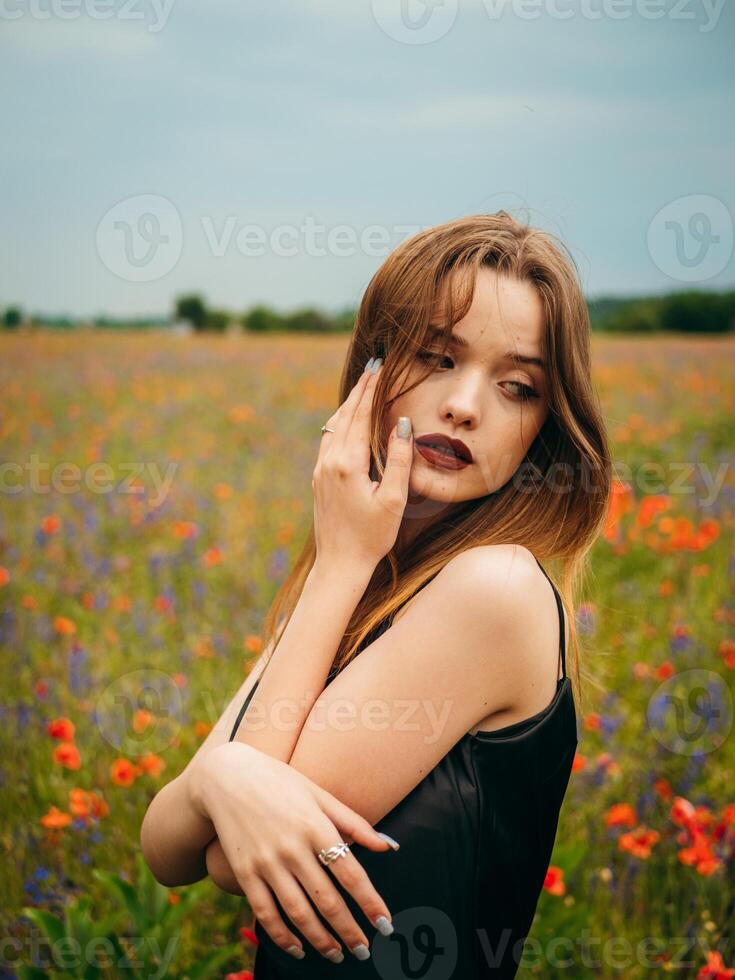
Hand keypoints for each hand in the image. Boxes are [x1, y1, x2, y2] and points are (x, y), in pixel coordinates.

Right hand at [190, 741, 396, 962]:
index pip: (350, 873)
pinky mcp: (245, 873)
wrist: (227, 778)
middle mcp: (292, 847)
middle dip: (349, 930)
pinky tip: (297, 949)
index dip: (370, 902)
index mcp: (316, 826)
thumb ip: (354, 822)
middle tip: (364, 950)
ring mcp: (266, 862)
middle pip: (327, 900)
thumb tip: (388, 847)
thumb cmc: (280, 782)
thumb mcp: (319, 794)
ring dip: (320, 940)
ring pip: (298, 913)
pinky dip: (282, 937)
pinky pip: (265, 913)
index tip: (385, 924)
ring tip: (337, 954)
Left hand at [313, 358, 413, 570]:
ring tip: (362, 387)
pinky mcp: (318, 480)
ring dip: (348, 405)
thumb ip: (398, 460)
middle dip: (360, 390)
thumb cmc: (372, 537)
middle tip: (373, 366)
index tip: (379, 367)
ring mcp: (320, 471)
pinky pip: (328, 441)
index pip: (360, 416)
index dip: (371, 390)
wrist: (339, 564)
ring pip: (333, 426)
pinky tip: (347, 422)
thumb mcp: (393, 500)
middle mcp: (329, 462)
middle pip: (345, 415)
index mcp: (348, 464)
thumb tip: (401, 425)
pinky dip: (340, 423)